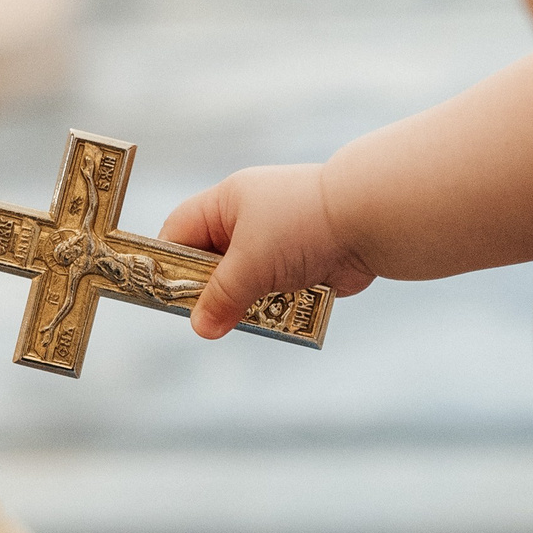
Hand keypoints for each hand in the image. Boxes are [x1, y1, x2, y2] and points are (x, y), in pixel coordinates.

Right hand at [160, 164, 378, 337]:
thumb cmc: (301, 226)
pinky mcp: (302, 264)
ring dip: (244, 303)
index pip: (179, 231)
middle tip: (206, 318)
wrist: (370, 220)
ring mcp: (277, 242)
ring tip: (244, 318)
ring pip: (244, 282)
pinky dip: (272, 307)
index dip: (167, 262)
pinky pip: (275, 292)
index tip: (162, 295)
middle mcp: (249, 220)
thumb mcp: (250, 263)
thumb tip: (200, 328)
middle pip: (210, 262)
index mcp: (227, 203)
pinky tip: (273, 319)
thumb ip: (221, 297)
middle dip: (209, 292)